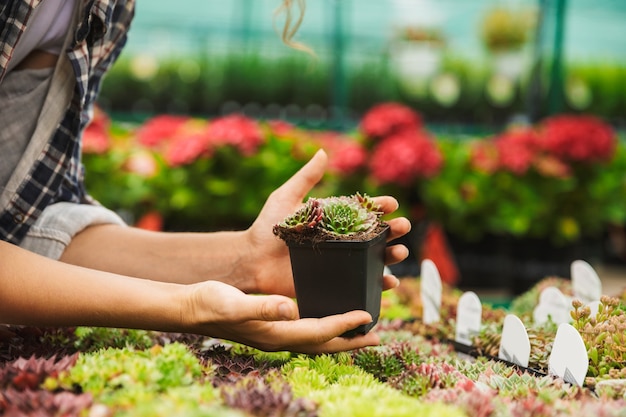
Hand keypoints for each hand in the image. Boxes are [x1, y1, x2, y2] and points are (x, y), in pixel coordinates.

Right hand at [184, 280, 379, 352]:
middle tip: (378, 337)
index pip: (318, 331)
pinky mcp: (269, 327)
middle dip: (351, 341)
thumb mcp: (234, 303)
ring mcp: (274, 335)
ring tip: (361, 331)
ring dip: (340, 337)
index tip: (367, 315)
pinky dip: (323, 328)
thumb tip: (290, 307)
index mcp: (274, 333)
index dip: (344, 324)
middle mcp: (278, 338)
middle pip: (323, 344)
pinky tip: (328, 317)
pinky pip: (304, 331)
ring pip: (315, 340)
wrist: (189, 307)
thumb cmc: (209, 303)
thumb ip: (262, 307)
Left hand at [243, 149, 410, 296]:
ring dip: (392, 256)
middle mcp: (342, 241)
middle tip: (403, 227)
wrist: (252, 260)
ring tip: (400, 252)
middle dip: (393, 230)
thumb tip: (323, 152)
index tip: (392, 203)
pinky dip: (378, 284)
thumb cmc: (268, 228)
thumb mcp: (286, 197)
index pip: (364, 211)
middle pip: (376, 235)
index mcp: (334, 219)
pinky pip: (361, 284)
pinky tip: (389, 282)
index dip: (380, 207)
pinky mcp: (334, 282)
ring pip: (374, 260)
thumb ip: (306, 178)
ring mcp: (340, 262)